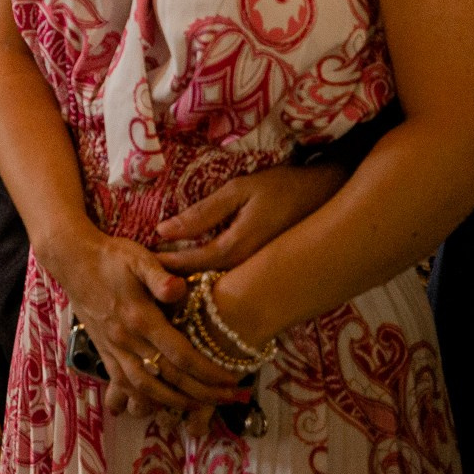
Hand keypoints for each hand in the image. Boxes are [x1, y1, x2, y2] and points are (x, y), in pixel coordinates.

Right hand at [45, 227, 239, 416]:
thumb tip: (179, 288)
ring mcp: (113, 348)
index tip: (232, 380)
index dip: (208, 372)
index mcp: (139, 317)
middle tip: (231, 398)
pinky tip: (160, 406)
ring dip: (176, 403)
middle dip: (203, 393)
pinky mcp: (104, 351)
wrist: (71, 259)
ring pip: (145, 389)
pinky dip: (143, 400)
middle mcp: (126, 339)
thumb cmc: (110, 256)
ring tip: (202, 407)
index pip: (180, 354)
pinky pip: (123, 384)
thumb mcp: (138, 257)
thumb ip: (159, 275)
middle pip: (169, 378)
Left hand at [154, 163, 348, 274]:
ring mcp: (264, 274)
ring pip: (222, 287)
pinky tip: (202, 278)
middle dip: (177, 281)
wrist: (330, 195)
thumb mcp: (239, 190)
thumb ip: (202, 213)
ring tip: (167, 281)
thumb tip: (163, 230)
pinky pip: (239, 283)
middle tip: (148, 280)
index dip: (167, 263)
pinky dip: (217, 281)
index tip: (143, 263)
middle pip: (206, 283)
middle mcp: (251, 268)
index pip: (193, 263)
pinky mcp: (272, 274)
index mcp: (239, 248)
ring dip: (195, 283)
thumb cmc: (283, 187)